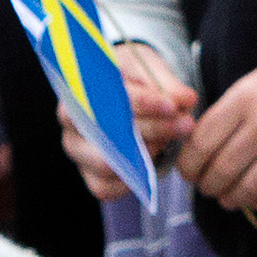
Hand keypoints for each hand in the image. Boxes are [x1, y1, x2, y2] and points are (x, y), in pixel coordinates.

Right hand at [57, 41, 197, 202]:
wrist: (126, 93)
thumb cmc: (133, 76)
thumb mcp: (148, 68)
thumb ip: (167, 84)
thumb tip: (185, 100)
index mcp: (78, 85)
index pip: (107, 96)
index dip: (142, 103)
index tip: (172, 105)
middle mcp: (71, 119)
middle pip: (106, 132)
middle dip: (152, 129)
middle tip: (185, 124)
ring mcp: (77, 149)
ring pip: (105, 163)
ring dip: (145, 156)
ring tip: (169, 142)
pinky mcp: (88, 174)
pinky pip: (104, 188)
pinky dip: (131, 181)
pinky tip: (151, 164)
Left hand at [181, 38, 256, 214]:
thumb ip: (231, 112)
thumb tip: (199, 149)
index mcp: (248, 95)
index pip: (202, 143)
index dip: (189, 165)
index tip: (188, 172)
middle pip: (221, 171)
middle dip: (208, 186)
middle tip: (208, 188)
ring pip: (247, 191)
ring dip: (232, 198)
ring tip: (229, 196)